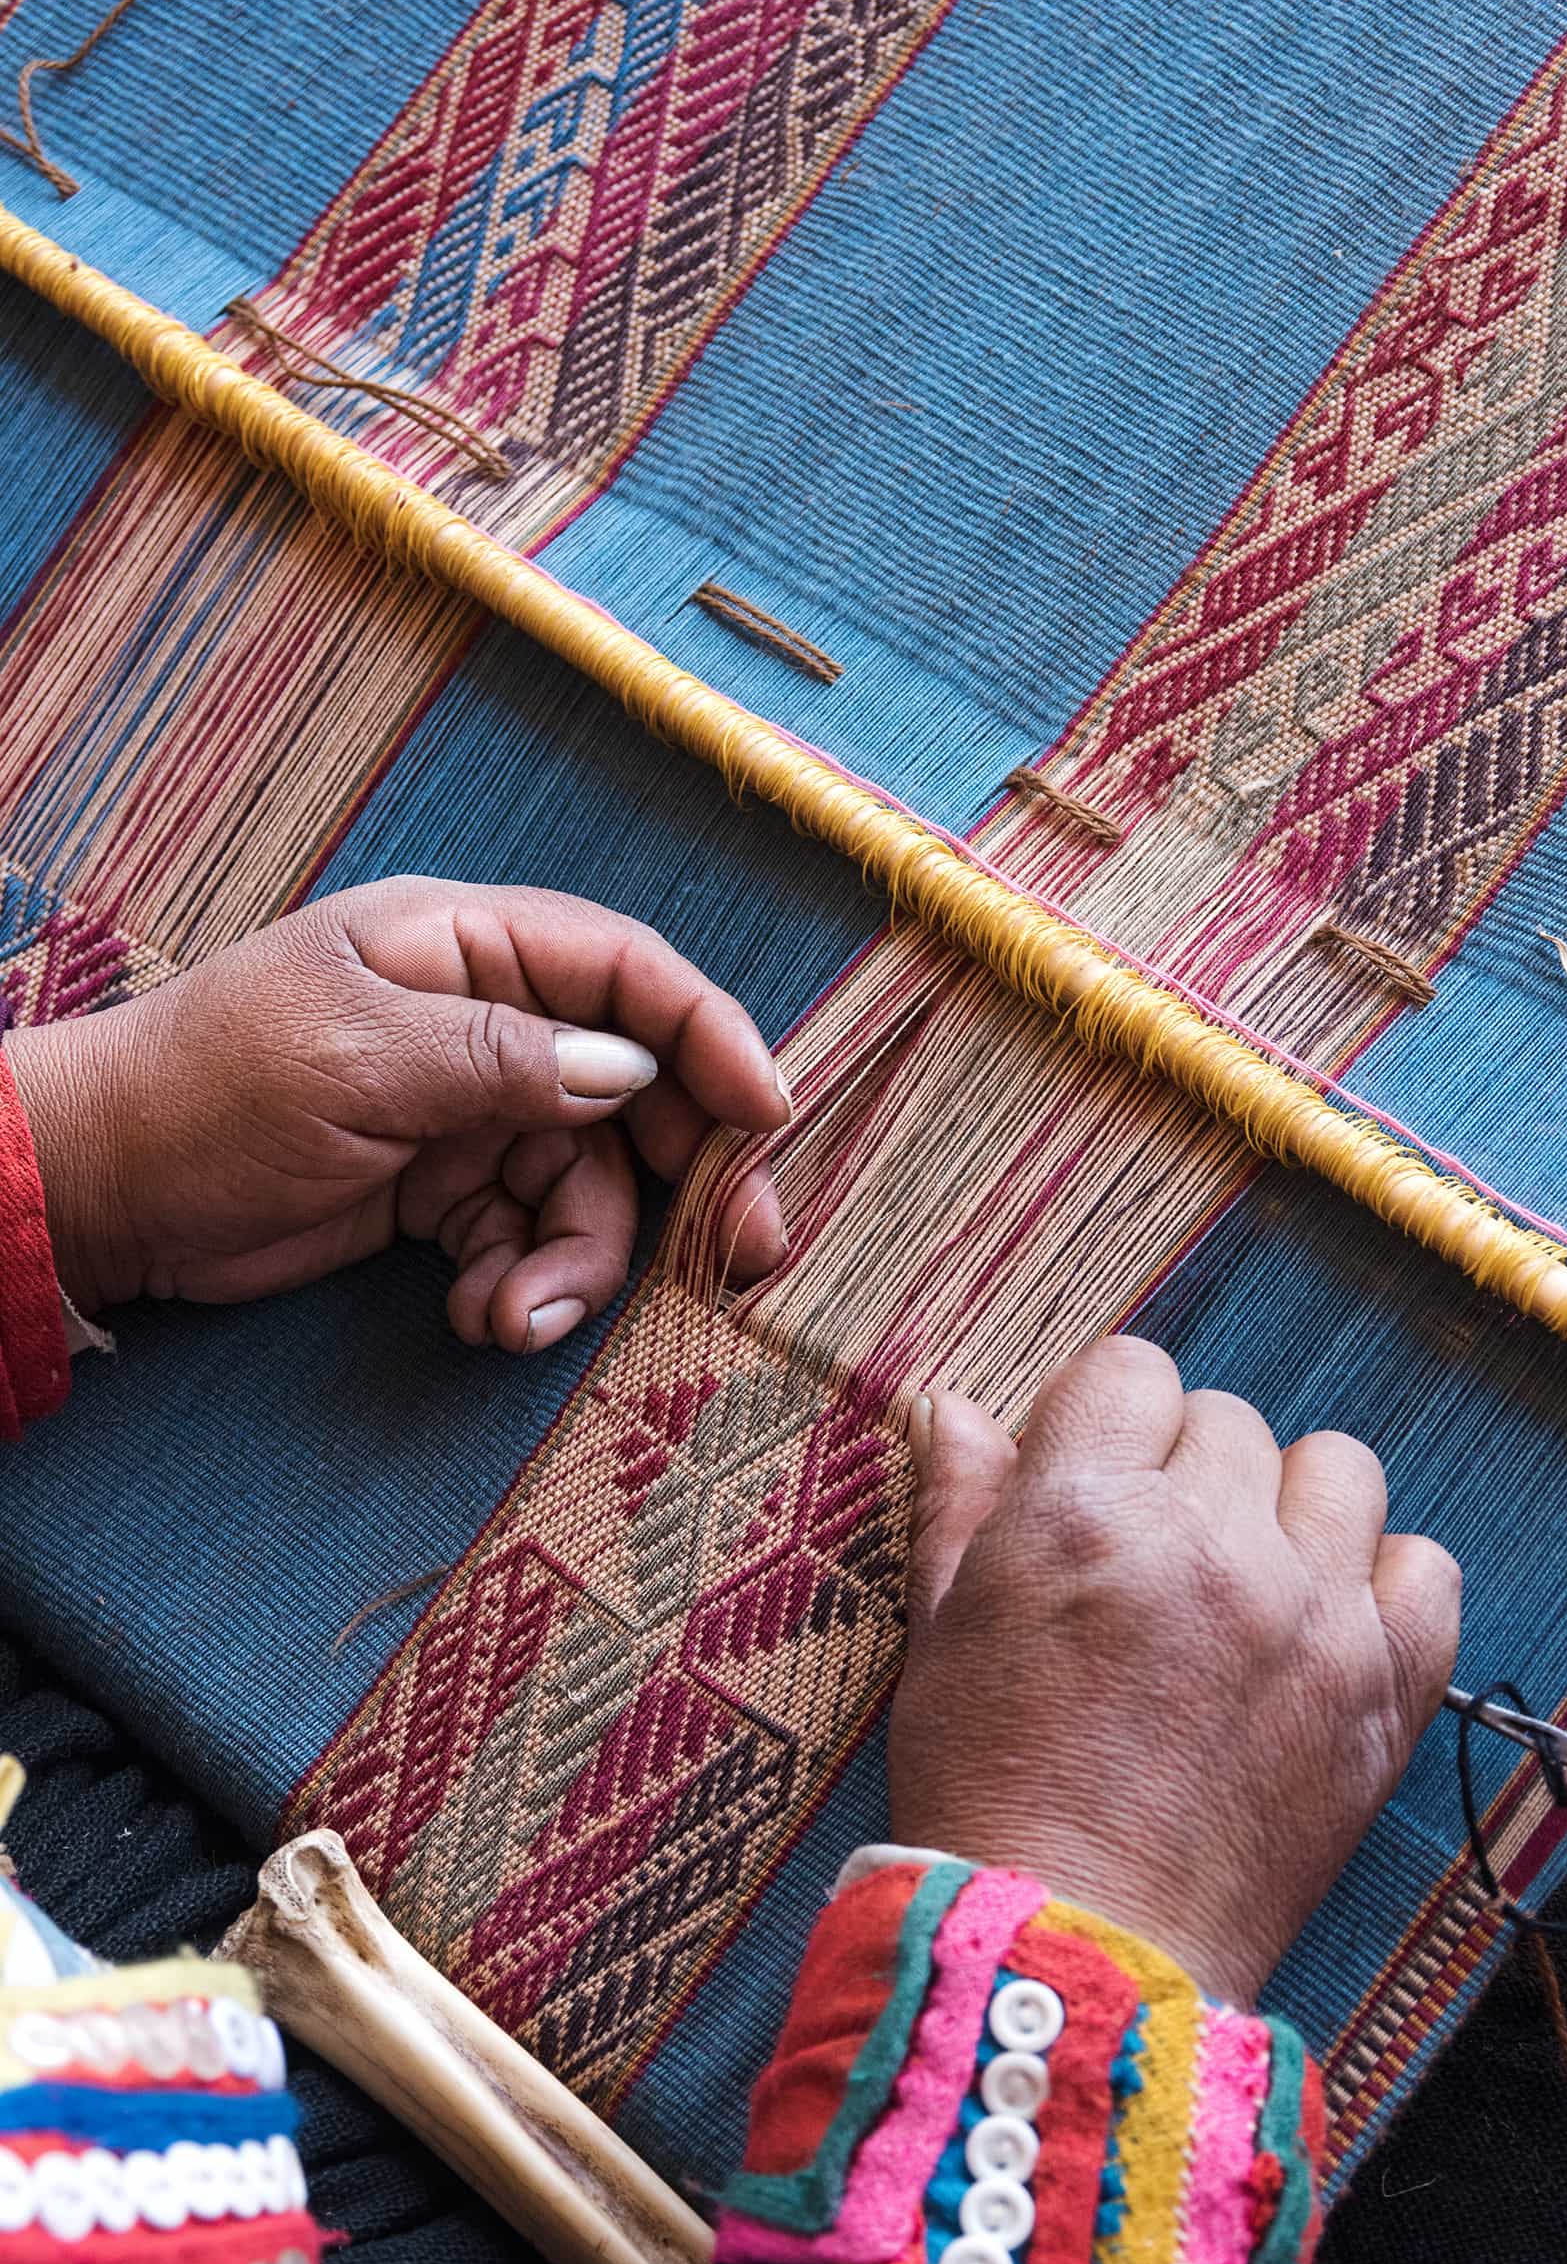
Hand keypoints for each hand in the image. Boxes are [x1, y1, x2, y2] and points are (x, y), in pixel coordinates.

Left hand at [6, 875, 790, 1348]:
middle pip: (637, 1088)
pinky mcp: (443, 1192)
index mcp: (463, 946)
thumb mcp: (356, 1059)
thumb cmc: (209, 1091)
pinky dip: (521, 1284)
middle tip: (740, 1255)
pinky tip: (479, 1315)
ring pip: (589, 1184)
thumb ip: (503, 1059)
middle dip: (687, 1177)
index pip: (625, 971)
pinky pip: (530, 1237)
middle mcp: (482, 1020)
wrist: (104, 1193)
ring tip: (517, 1316)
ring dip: (575, 1261)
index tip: (765, 1114)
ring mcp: (466, 1110)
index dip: (709, 1036)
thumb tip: (631, 1072)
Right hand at [890, 1338, 1459, 2002]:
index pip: (1133, 1372)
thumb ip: (965, 1505)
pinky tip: (1325, 1631)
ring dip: (1291, 1508)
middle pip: (1229, 1422)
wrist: (1077, 1954)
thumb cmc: (989, 1796)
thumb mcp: (942, 1636)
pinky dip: (1385, 1585)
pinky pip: (1426, 1569)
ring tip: (1247, 1581)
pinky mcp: (1384, 1692)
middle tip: (1154, 1563)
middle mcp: (1211, 1544)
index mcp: (1088, 1514)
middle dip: (1187, 1472)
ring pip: (1338, 1470)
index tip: (1097, 1480)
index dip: (1109, 1421)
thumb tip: (961, 1405)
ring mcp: (1311, 1615)